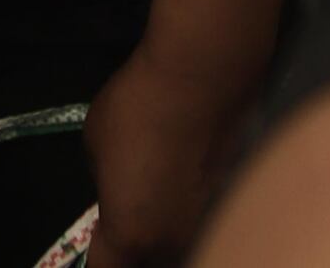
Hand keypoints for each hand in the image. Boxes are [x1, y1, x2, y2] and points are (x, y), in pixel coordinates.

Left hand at [83, 37, 260, 264]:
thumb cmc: (138, 110)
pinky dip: (193, 209)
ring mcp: (207, 227)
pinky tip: (189, 180)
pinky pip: (204, 220)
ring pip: (181, 246)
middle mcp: (172, 244)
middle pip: (149, 263)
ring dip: (167, 230)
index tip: (99, 238)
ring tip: (161, 194)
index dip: (98, 260)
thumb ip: (106, 183)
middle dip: (136, 248)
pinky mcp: (232, 203)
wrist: (203, 79)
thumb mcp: (97, 145)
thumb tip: (120, 189)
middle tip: (129, 212)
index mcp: (131, 235)